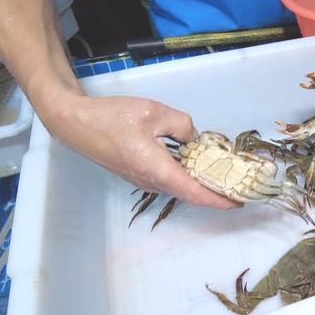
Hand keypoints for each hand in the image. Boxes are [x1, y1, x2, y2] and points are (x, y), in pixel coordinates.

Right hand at [44, 93, 238, 209]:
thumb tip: (192, 138)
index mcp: (159, 170)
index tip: (239, 202)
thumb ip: (182, 125)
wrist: (75, 124)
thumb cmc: (112, 118)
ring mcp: (142, 180)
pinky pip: (168, 180)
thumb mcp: (155, 112)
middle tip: (238, 188)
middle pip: (190, 193)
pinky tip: (196, 164)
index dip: (219, 200)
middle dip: (216, 193)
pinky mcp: (137, 174)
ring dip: (201, 184)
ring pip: (179, 186)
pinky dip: (186, 177)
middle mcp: (152, 181)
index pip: (196, 193)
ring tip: (223, 175)